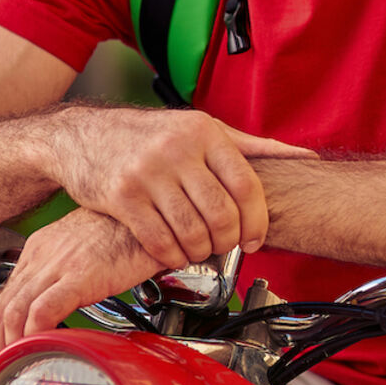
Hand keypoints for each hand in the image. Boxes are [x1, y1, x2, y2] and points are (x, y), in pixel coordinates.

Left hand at [0, 207, 159, 354]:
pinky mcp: (81, 275)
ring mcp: (59, 264)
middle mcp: (44, 254)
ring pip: (15, 311)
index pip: (7, 294)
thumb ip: (73, 269)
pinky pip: (43, 310)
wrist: (153, 208)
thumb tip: (71, 297)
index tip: (6, 345)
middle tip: (3, 365)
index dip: (0, 325)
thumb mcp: (89, 245)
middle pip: (3, 306)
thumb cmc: (130, 227)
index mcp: (43, 247)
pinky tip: (42, 349)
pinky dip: (35, 334)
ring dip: (12, 344)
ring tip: (19, 366)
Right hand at [46, 107, 312, 268]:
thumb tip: (302, 155)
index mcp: (205, 133)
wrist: (82, 136)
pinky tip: (173, 253)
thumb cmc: (150, 135)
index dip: (257, 220)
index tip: (255, 239)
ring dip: (200, 252)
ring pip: (191, 231)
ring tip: (199, 251)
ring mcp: (148, 173)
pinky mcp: (122, 196)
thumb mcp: (202, 128)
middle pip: (221, 213)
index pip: (246, 184)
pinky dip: (171, 255)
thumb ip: (250, 146)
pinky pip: (158, 240)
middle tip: (225, 248)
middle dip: (228, 240)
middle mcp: (178, 150)